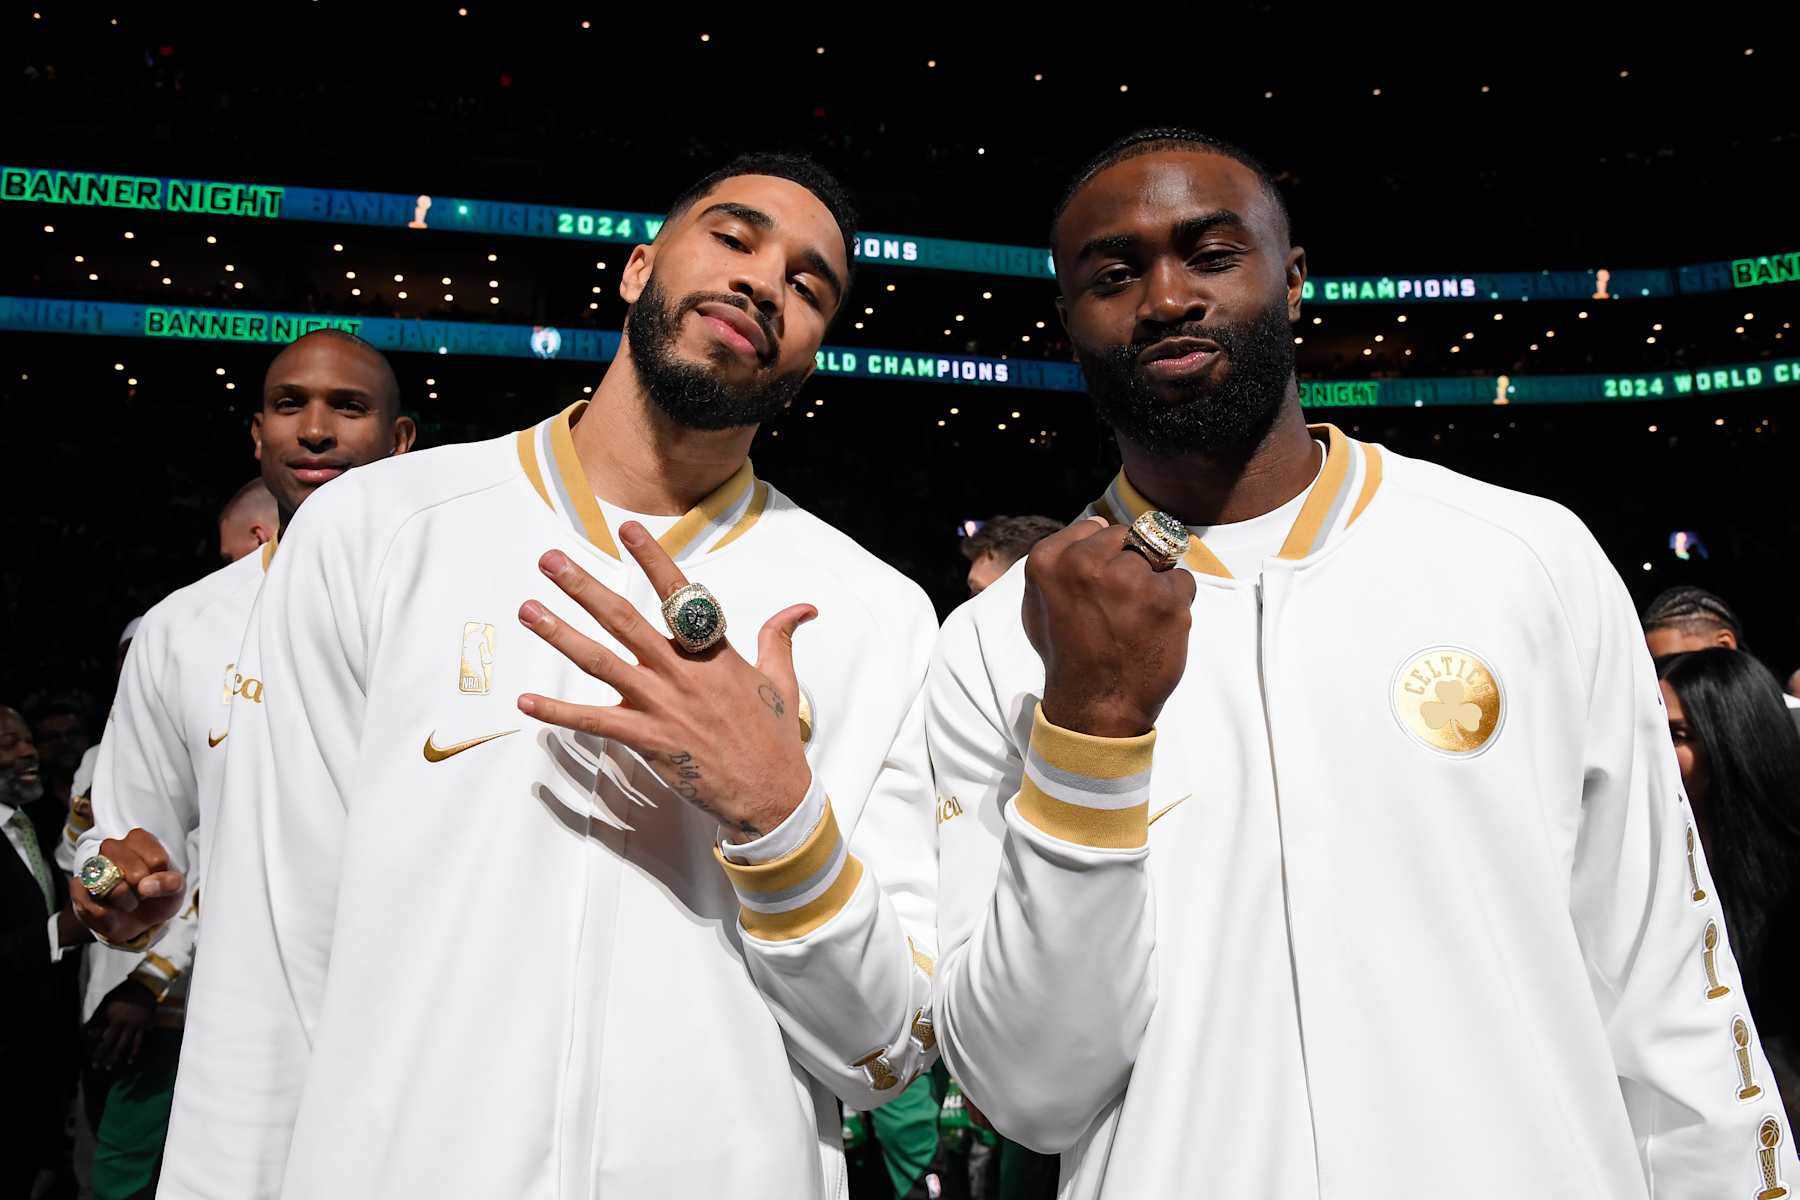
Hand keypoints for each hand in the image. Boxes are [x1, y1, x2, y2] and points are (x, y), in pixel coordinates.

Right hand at [67, 828, 186, 945]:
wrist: (137, 919)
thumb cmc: (157, 895)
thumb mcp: (175, 889)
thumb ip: (171, 883)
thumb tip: (146, 886)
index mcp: (139, 839)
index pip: (157, 860)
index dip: (162, 879)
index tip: (157, 881)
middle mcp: (112, 847)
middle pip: (136, 874)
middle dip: (144, 893)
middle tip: (142, 894)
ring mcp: (92, 867)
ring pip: (114, 889)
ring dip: (126, 904)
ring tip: (129, 903)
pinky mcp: (77, 889)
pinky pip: (94, 908)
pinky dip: (110, 919)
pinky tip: (114, 916)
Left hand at [88, 979, 155, 1070]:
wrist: (146, 986)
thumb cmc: (124, 992)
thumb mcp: (107, 1000)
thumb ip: (99, 1014)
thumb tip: (88, 1028)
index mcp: (110, 1014)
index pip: (97, 1030)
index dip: (90, 1040)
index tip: (84, 1049)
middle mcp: (121, 1022)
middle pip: (109, 1041)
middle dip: (100, 1054)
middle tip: (94, 1065)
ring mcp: (133, 1025)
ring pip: (122, 1044)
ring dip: (114, 1057)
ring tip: (107, 1068)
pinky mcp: (142, 1026)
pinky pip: (138, 1041)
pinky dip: (134, 1052)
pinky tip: (129, 1061)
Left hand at [518, 523, 815, 838]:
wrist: (771, 794)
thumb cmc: (774, 738)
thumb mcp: (781, 681)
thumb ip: (779, 638)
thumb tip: (804, 607)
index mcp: (714, 652)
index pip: (679, 595)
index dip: (653, 560)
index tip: (627, 531)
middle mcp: (682, 672)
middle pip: (625, 620)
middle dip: (584, 587)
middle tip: (550, 561)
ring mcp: (663, 705)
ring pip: (602, 662)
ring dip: (561, 635)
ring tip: (528, 610)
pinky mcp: (649, 739)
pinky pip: (596, 722)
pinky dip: (560, 712)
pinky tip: (527, 702)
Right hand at [1022, 516, 1196, 737]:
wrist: (1096, 705)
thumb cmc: (1068, 654)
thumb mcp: (1039, 602)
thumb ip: (1061, 561)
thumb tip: (1096, 524)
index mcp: (1050, 559)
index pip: (1097, 528)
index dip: (1105, 556)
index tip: (1099, 587)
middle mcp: (1086, 563)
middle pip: (1130, 536)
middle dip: (1131, 563)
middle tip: (1121, 605)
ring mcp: (1128, 579)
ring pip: (1158, 556)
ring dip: (1154, 582)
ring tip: (1137, 619)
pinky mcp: (1165, 599)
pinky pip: (1182, 581)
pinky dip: (1176, 603)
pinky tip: (1155, 629)